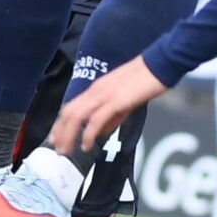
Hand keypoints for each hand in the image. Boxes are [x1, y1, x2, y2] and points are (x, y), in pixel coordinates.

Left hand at [50, 56, 167, 157]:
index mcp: (97, 88)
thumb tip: (100, 133)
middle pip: (69, 112)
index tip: (56, 139)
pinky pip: (95, 119)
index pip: (71, 106)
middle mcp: (96, 90)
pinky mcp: (115, 100)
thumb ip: (112, 116)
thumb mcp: (125, 100)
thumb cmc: (146, 80)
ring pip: (76, 116)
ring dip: (68, 135)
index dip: (61, 124)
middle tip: (58, 150)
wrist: (160, 64)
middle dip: (60, 132)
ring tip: (66, 152)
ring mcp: (104, 94)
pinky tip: (87, 146)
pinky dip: (88, 134)